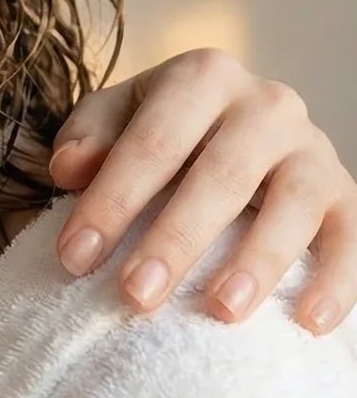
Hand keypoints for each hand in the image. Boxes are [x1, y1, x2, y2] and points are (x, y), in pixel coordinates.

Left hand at [51, 49, 356, 332]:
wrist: (232, 126)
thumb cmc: (160, 130)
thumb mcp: (115, 118)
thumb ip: (88, 137)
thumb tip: (70, 168)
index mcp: (202, 76)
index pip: (153, 142)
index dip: (111, 201)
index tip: (74, 258)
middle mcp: (266, 103)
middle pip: (221, 176)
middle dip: (175, 240)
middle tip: (136, 296)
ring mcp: (313, 147)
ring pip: (292, 204)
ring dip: (258, 261)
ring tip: (220, 311)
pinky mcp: (345, 192)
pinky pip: (353, 234)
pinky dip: (338, 279)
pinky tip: (309, 321)